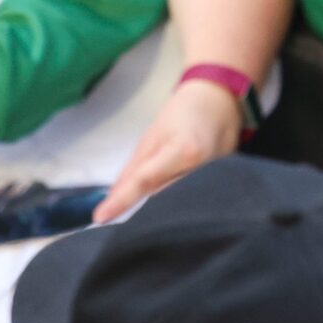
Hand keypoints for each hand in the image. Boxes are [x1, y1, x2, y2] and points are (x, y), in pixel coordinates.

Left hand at [95, 76, 244, 220]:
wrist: (220, 105)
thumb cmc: (182, 114)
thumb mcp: (152, 136)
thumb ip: (133, 168)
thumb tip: (113, 196)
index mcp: (184, 152)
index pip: (146, 182)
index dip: (122, 201)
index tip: (101, 217)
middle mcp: (203, 171)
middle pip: (161, 198)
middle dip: (137, 209)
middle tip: (113, 215)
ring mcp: (216, 181)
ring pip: (175, 204)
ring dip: (154, 210)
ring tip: (134, 213)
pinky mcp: (222, 186)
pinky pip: (190, 201)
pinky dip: (172, 205)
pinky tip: (161, 209)